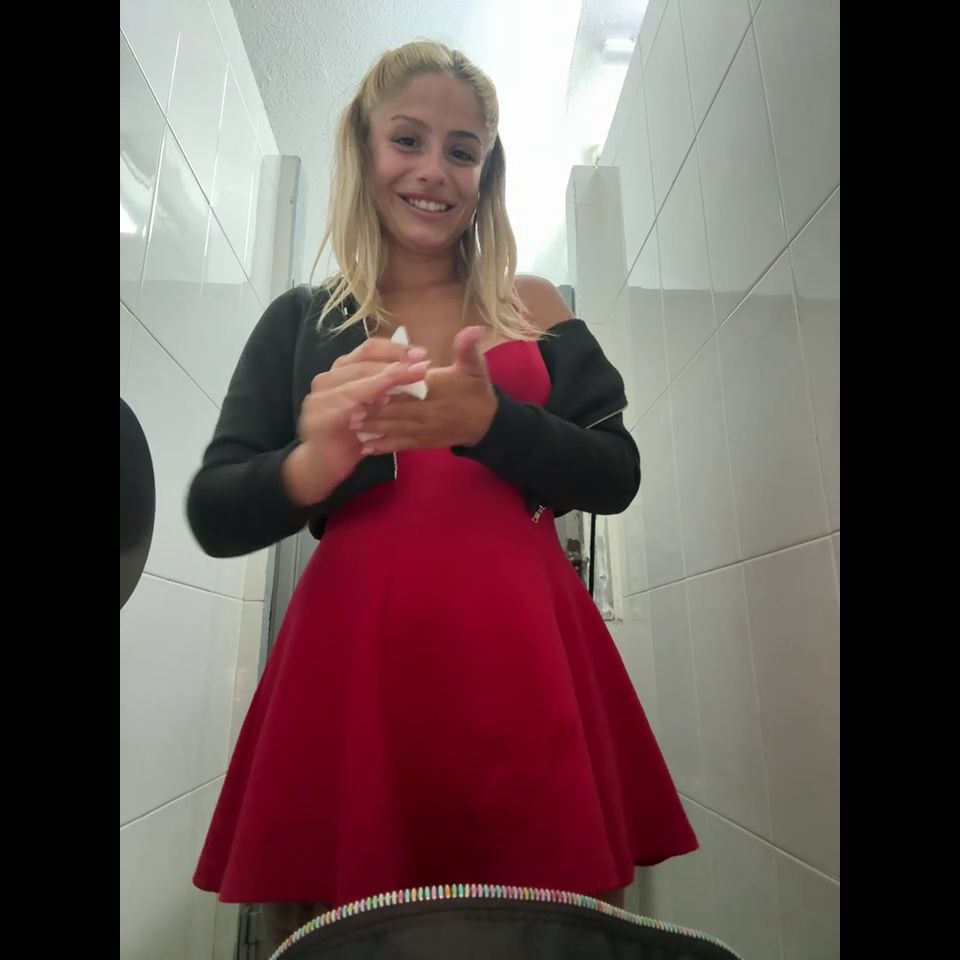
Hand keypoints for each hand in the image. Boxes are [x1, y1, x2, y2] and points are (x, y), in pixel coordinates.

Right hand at [283, 338, 429, 504]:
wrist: (323, 463)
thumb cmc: (353, 432)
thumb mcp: (371, 405)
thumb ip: (385, 386)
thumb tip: (417, 369)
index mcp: (341, 370)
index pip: (369, 349)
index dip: (396, 349)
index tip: (422, 354)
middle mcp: (327, 378)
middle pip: (365, 363)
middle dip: (397, 364)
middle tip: (424, 367)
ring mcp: (320, 397)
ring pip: (357, 381)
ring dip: (388, 378)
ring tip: (413, 378)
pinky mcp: (320, 418)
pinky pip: (348, 406)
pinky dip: (368, 400)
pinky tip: (387, 399)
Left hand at [349, 326, 497, 454]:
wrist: (486, 425)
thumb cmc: (476, 391)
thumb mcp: (476, 367)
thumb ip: (468, 348)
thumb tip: (476, 329)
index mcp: (437, 389)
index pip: (411, 386)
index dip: (391, 387)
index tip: (369, 384)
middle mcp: (428, 411)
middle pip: (397, 410)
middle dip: (373, 409)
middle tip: (348, 406)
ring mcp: (424, 429)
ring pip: (395, 428)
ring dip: (373, 427)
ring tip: (351, 425)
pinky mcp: (422, 443)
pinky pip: (401, 445)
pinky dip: (383, 446)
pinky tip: (365, 448)